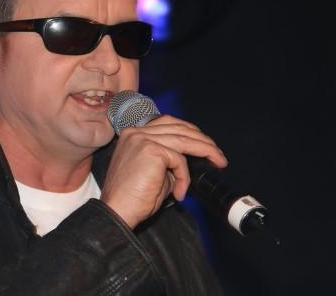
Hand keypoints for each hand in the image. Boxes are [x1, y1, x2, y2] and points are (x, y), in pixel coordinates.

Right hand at [100, 115, 227, 228]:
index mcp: (133, 134)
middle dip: (202, 139)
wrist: (117, 211)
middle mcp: (136, 132)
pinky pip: (179, 160)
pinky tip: (180, 192)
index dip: (189, 131)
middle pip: (178, 126)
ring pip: (184, 139)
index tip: (204, 144)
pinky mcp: (151, 150)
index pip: (167, 123)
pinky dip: (184, 177)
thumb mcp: (152, 172)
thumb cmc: (131, 198)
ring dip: (205, 150)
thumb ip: (168, 160)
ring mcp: (142, 139)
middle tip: (218, 154)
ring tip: (217, 161)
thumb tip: (189, 160)